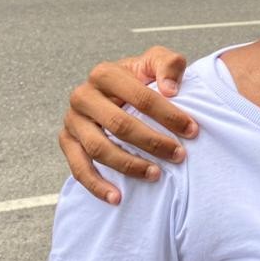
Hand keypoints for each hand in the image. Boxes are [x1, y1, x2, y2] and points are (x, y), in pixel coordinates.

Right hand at [59, 47, 194, 204]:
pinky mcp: (67, 142)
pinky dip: (97, 186)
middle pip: (120, 125)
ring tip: (156, 174)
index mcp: (105, 73)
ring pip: (99, 149)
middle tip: (179, 155)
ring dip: (130, 165)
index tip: (192, 130)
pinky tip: (117, 198)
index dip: (168, 115)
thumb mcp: (157, 62)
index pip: (141, 97)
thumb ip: (169, 64)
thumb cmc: (142, 78)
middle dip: (153, 143)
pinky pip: (79, 168)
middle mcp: (83, 95)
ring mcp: (72, 120)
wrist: (116, 92)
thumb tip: (170, 90)